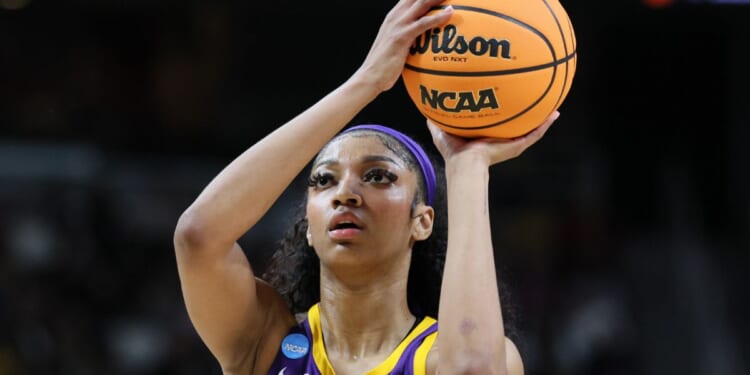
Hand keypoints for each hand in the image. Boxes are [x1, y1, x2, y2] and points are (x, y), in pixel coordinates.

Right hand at [354, 0, 453, 91]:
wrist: (370, 76)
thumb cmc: (384, 66)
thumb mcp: (395, 46)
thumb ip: (407, 38)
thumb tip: (422, 41)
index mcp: (393, 17)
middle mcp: (395, 16)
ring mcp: (398, 25)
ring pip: (421, 3)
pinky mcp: (402, 36)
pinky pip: (424, 22)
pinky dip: (439, 16)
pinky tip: (450, 12)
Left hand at [426, 111, 559, 167]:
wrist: (465, 164)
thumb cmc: (453, 152)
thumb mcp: (442, 129)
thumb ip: (435, 117)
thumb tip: (427, 102)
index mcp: (487, 136)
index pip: (498, 123)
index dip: (503, 111)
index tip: (508, 98)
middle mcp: (501, 140)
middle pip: (517, 125)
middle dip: (526, 113)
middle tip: (535, 97)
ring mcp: (511, 144)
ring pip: (531, 130)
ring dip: (542, 119)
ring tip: (554, 106)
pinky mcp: (517, 147)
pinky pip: (535, 134)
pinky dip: (545, 125)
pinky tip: (554, 114)